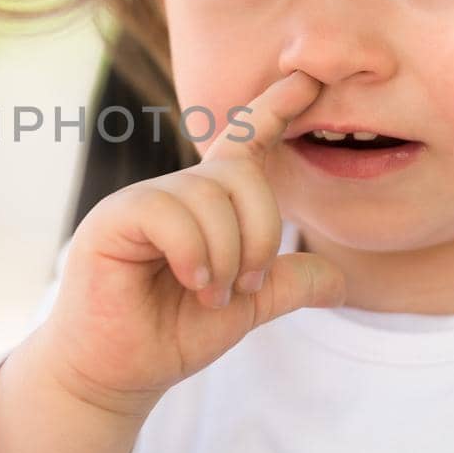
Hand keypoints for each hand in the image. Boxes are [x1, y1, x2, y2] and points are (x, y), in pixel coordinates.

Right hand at [37, 70, 346, 420]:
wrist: (118, 373)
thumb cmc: (170, 334)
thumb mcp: (245, 307)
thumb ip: (287, 284)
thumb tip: (341, 282)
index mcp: (206, 205)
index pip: (243, 142)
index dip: (275, 108)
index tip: (307, 79)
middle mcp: (175, 192)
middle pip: (240, 175)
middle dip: (260, 233)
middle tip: (245, 286)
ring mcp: (142, 201)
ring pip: (207, 195)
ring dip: (226, 255)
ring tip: (211, 295)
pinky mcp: (112, 219)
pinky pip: (167, 211)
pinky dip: (193, 252)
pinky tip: (192, 283)